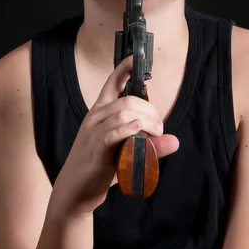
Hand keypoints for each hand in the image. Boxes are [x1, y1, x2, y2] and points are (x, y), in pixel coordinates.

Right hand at [50, 54, 179, 218]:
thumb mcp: (126, 151)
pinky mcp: (96, 148)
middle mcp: (96, 117)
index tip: (135, 58)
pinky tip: (139, 131)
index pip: (112, 83)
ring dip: (147, 121)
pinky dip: (129, 129)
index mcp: (101, 111)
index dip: (124, 68)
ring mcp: (95, 131)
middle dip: (150, 109)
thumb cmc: (99, 167)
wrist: (74, 190)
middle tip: (159, 127)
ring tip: (155, 134)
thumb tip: (174, 141)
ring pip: (124, 112)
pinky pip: (114, 131)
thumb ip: (149, 144)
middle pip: (127, 99)